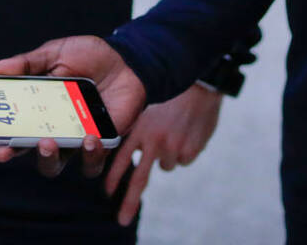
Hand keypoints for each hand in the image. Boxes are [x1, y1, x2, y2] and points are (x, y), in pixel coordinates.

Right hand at [0, 36, 146, 180]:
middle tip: (13, 148)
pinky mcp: (102, 143)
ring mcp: (77, 139)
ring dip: (50, 159)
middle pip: (30, 152)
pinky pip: (93, 161)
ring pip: (59, 165)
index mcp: (38, 110)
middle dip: (20, 154)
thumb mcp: (54, 53)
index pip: (14, 131)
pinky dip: (89, 155)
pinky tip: (88, 138)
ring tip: (50, 141)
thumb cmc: (88, 57)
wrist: (126, 60)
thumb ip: (26, 64)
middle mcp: (55, 129)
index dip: (1, 142)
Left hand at [104, 84, 221, 225]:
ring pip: (165, 166)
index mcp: (138, 128)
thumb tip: (131, 152)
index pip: (121, 159)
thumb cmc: (172, 96)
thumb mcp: (148, 108)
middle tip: (122, 220)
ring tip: (174, 130)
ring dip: (168, 154)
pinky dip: (184, 151)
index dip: (113, 178)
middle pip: (139, 178)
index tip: (106, 193)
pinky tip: (188, 132)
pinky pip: (183, 160)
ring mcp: (171, 147)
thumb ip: (139, 130)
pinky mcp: (188, 151)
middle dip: (129, 201)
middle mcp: (152, 140)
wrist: (200, 86)